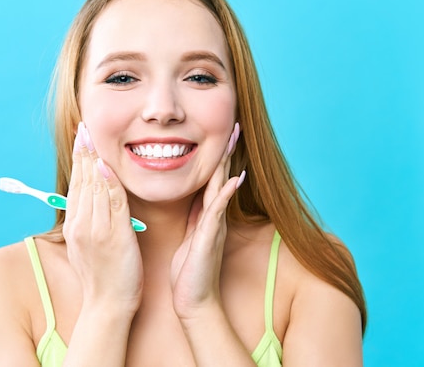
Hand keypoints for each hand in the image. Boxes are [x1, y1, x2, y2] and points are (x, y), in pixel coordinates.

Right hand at [62, 122, 142, 313]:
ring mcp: (95, 230)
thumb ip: (87, 221)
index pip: (76, 184)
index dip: (79, 160)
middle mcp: (81, 225)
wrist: (108, 305)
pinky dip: (108, 185)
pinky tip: (106, 166)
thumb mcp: (87, 246)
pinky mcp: (113, 237)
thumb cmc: (102, 277)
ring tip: (91, 136)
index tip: (80, 138)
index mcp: (75, 225)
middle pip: (82, 181)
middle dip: (83, 152)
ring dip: (94, 160)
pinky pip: (112, 205)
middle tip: (83, 127)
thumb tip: (86, 202)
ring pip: (94, 188)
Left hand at [170, 122, 243, 319]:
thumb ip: (197, 215)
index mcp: (206, 213)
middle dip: (226, 150)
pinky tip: (234, 179)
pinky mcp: (209, 236)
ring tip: (233, 139)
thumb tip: (199, 197)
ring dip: (228, 163)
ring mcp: (214, 224)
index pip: (212, 178)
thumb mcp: (192, 235)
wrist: (193, 299)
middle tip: (234, 125)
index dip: (216, 155)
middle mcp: (214, 215)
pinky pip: (218, 210)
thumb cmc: (189, 270)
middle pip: (221, 175)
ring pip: (222, 186)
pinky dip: (226, 194)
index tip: (221, 133)